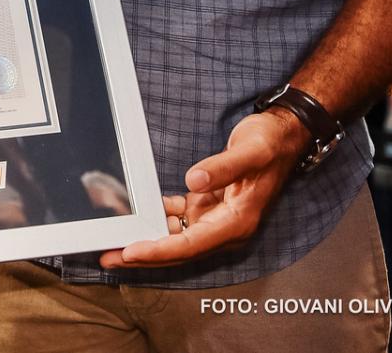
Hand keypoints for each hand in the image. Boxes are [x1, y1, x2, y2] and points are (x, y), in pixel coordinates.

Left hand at [98, 110, 303, 268]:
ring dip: (146, 239)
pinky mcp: (208, 204)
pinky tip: (135, 213)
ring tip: (112, 238)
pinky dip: (157, 217)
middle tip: (107, 256)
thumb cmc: (270, 144)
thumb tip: (194, 181)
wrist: (283, 135)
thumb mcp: (251, 151)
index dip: (160, 250)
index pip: (191, 245)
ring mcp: (215, 217)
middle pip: (178, 249)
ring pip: (175, 236)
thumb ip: (224, 167)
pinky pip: (178, 218)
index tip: (131, 252)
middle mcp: (224, 226)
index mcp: (237, 222)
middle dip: (143, 255)